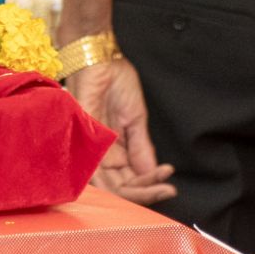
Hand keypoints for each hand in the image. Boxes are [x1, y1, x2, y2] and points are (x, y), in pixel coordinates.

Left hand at [66, 56, 175, 204]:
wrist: (101, 60)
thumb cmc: (116, 83)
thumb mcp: (136, 118)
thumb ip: (141, 147)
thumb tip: (152, 172)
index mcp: (115, 149)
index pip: (129, 179)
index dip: (150, 186)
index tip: (170, 186)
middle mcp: (102, 153)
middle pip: (120, 188)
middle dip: (146, 193)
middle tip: (168, 191)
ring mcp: (92, 148)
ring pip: (110, 185)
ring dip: (138, 190)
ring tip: (161, 188)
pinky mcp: (84, 139)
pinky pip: (95, 169)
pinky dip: (119, 178)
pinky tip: (142, 179)